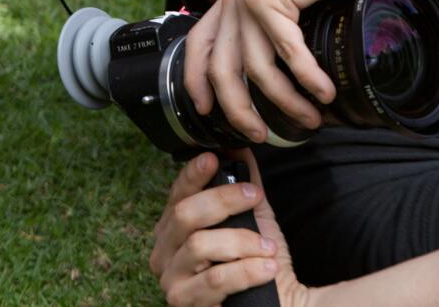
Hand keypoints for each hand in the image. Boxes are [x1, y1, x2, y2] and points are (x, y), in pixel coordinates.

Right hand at [150, 150, 312, 306]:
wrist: (275, 301)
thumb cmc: (256, 260)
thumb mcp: (253, 217)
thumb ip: (244, 182)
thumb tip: (240, 146)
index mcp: (174, 227)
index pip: (177, 193)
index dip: (193, 174)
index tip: (214, 159)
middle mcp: (164, 251)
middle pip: (184, 214)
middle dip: (223, 199)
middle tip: (255, 196)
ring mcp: (170, 278)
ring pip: (199, 245)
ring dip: (241, 241)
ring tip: (268, 248)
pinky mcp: (183, 301)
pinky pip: (214, 280)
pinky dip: (245, 270)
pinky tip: (267, 268)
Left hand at [184, 0, 381, 141]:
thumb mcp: (290, 3)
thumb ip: (273, 30)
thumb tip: (277, 79)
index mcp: (231, 0)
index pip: (198, 47)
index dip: (196, 83)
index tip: (207, 114)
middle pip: (222, 70)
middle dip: (239, 111)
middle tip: (262, 135)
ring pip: (257, 68)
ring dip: (286, 101)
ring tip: (311, 117)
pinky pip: (288, 52)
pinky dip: (307, 77)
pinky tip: (324, 91)